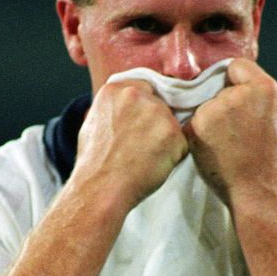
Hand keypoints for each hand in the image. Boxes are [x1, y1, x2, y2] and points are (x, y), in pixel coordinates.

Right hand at [74, 80, 188, 209]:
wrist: (100, 187)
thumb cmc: (94, 162)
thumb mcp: (95, 121)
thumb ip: (116, 108)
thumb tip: (129, 109)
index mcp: (116, 89)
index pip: (145, 88)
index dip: (147, 107)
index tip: (143, 124)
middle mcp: (137, 94)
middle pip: (162, 104)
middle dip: (157, 123)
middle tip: (142, 146)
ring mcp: (157, 112)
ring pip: (172, 124)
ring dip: (166, 140)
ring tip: (145, 158)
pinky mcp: (173, 132)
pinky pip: (182, 144)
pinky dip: (173, 157)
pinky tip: (154, 166)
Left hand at [185, 59, 276, 206]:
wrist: (259, 190)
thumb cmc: (272, 159)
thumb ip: (260, 97)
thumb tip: (243, 85)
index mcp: (264, 89)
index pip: (237, 67)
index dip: (234, 81)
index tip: (234, 97)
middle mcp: (238, 95)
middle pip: (218, 87)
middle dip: (221, 103)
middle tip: (232, 129)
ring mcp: (214, 110)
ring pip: (204, 106)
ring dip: (208, 120)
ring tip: (224, 144)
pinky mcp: (196, 127)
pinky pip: (192, 123)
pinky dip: (197, 135)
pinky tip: (212, 150)